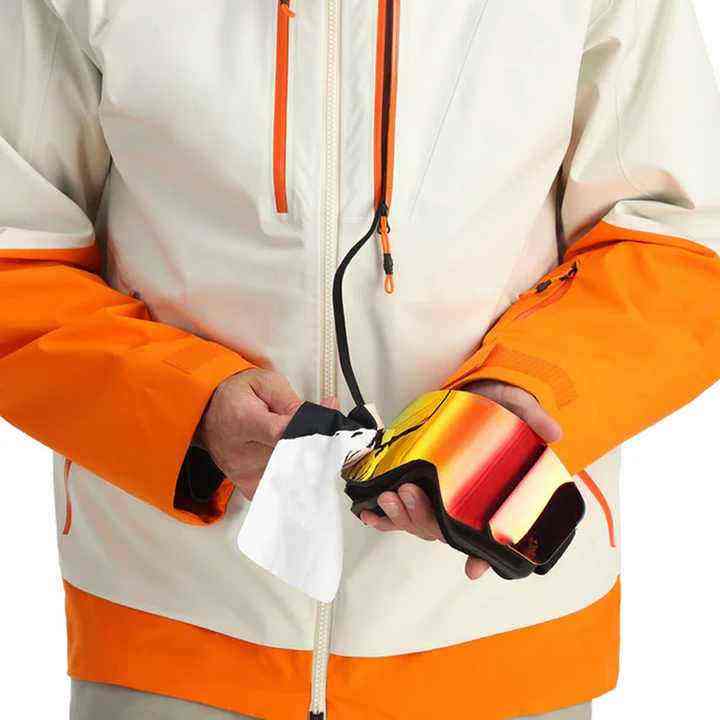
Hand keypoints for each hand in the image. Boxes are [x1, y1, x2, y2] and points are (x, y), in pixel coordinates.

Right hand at [198, 368, 335, 499]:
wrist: (207, 412)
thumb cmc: (236, 396)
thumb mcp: (264, 382)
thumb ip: (291, 400)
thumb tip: (317, 415)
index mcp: (244, 420)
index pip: (282, 434)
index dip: (308, 432)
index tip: (325, 427)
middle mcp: (240, 451)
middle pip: (289, 458)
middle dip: (313, 450)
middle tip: (326, 441)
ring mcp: (243, 472)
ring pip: (288, 476)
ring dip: (306, 465)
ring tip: (309, 449)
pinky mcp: (247, 485)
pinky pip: (278, 490)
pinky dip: (292, 481)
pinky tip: (299, 470)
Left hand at [360, 380, 562, 579]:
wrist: (477, 395)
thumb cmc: (500, 410)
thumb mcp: (519, 409)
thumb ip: (534, 420)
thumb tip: (556, 434)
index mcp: (487, 496)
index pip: (487, 534)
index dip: (482, 557)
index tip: (471, 569)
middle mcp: (462, 502)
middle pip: (441, 528)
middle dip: (421, 517)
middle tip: (407, 492)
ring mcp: (437, 496)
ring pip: (418, 523)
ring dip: (400, 515)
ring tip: (389, 495)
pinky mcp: (417, 483)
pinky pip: (399, 513)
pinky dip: (383, 518)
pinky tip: (369, 515)